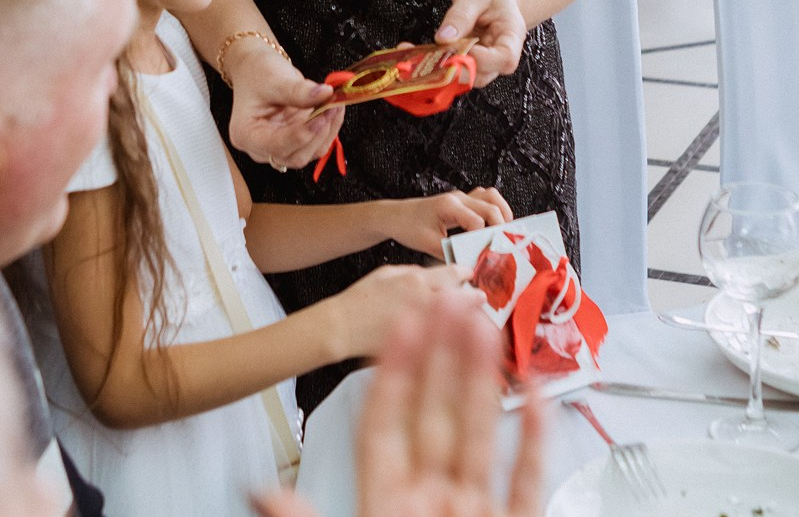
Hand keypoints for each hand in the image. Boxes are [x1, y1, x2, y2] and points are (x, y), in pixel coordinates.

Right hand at [225, 37, 343, 170]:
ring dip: (327, 130)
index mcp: (247, 135)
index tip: (320, 117)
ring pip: (310, 152)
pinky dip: (329, 127)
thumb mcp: (273, 78)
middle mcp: (262, 147)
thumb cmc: (255, 73)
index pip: (277, 146)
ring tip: (334, 104)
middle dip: (317, 133)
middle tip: (331, 107)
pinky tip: (334, 109)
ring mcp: (281, 145)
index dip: (302, 135)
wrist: (256, 68)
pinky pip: (318, 143)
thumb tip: (325, 94)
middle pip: (296, 155)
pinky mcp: (297, 140)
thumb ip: (298, 91)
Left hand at [252, 286, 545, 516]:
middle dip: (442, 359)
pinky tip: (538, 402)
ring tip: (487, 329)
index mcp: (383, 504)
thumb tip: (260, 493)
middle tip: (450, 302)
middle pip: (435, 416)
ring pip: (480, 437)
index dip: (391, 373)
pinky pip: (524, 485)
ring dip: (486, 383)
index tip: (397, 324)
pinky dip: (534, 445)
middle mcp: (429, 504)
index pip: (384, 425)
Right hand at [326, 263, 466, 362]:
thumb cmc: (358, 301)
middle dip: (472, 298)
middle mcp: (422, 300)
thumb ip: (411, 273)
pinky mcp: (418, 345)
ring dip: (468, 318)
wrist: (341, 327)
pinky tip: (457, 338)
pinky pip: (442, 339)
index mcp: (414, 279)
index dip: (465, 275)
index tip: (471, 276)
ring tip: (475, 318)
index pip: (451, 274)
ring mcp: (422, 324)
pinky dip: (453, 337)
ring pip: (456, 320)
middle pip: (459, 297)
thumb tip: (432, 277)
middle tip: (481, 298)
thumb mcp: (386, 274)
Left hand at [380, 187, 513, 256]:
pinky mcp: (462, 201)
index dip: (485, 239)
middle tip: (505, 245)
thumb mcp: (428, 244)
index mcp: (449, 206)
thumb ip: (450, 254)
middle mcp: (458, 198)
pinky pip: (485, 198)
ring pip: (491, 196)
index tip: (489, 253)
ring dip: (502, 213)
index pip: (477, 221)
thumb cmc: (408, 226)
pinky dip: (495, 209)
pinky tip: (494, 225)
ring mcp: (461, 197)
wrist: (396, 216)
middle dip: (501, 226)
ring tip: (505, 232)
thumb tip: (470, 266)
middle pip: (490, 206)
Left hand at [436, 0, 526, 84]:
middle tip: (437, 52)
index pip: (504, 58)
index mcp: (511, 36)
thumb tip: (445, 37)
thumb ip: (460, 15)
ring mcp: (485, 63)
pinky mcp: (471, 63)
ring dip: (445, 68)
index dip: (481, 59)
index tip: (459, 47)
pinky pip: (457, 71)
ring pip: (467, 77)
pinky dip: (440, 65)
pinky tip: (425, 52)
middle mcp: (500, 55)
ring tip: (427, 52)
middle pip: (484, 75)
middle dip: (457, 67)